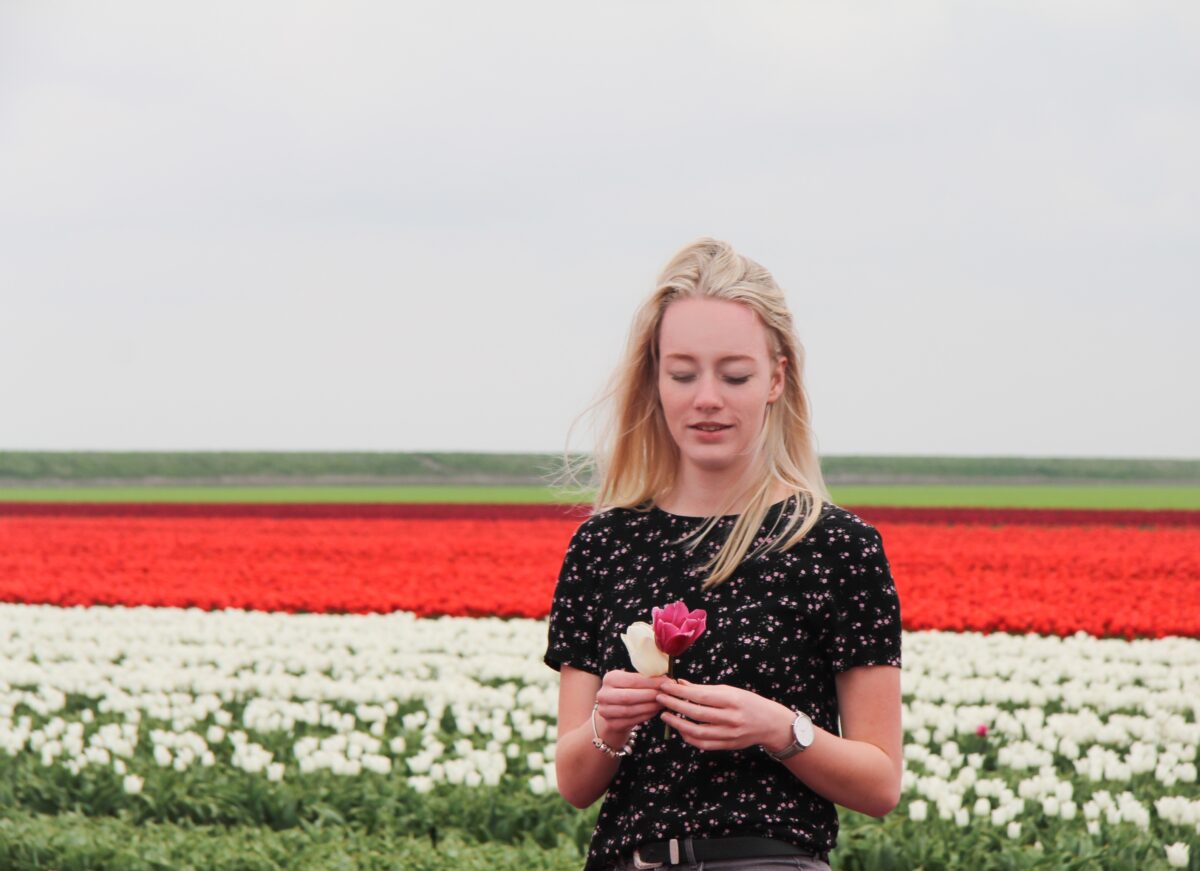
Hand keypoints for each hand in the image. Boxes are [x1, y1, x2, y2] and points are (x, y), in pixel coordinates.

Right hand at [596, 669, 671, 744]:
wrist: (613, 712)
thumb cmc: (628, 692)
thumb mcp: (632, 682)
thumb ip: (646, 680)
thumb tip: (668, 680)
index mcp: (610, 678)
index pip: (633, 680)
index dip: (652, 682)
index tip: (668, 682)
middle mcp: (603, 694)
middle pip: (629, 696)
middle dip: (651, 695)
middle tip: (667, 694)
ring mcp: (605, 711)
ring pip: (631, 710)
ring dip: (650, 707)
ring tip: (663, 703)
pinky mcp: (611, 724)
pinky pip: (631, 721)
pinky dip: (646, 715)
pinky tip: (655, 711)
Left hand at [657, 678, 793, 751]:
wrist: (770, 723)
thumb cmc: (748, 702)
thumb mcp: (729, 690)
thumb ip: (704, 689)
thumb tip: (680, 684)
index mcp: (731, 700)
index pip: (700, 696)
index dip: (679, 692)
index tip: (665, 687)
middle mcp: (730, 718)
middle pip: (696, 713)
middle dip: (674, 705)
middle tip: (659, 698)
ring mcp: (729, 734)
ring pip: (697, 732)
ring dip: (677, 724)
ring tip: (665, 715)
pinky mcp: (727, 745)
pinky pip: (703, 744)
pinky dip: (689, 737)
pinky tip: (680, 730)